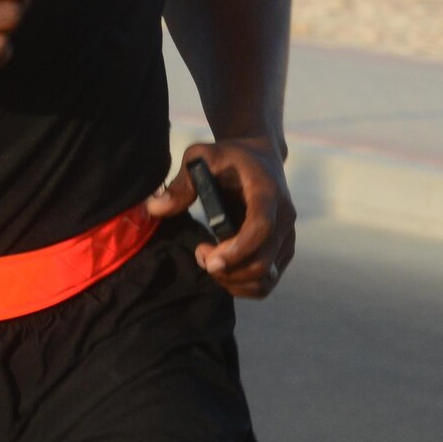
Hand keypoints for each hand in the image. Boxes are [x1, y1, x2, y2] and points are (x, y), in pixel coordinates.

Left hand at [148, 136, 295, 299]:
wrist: (260, 158)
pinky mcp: (283, 251)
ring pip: (265, 279)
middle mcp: (285, 218)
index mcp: (267, 193)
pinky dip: (240, 284)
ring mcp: (287, 237)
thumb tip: (155, 208)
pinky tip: (222, 266)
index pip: (261, 227)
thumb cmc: (229, 157)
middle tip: (200, 254)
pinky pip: (266, 282)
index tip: (209, 260)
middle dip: (226, 270)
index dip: (237, 249)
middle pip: (263, 262)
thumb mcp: (202, 157)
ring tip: (209, 259)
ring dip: (232, 280)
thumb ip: (181, 183)